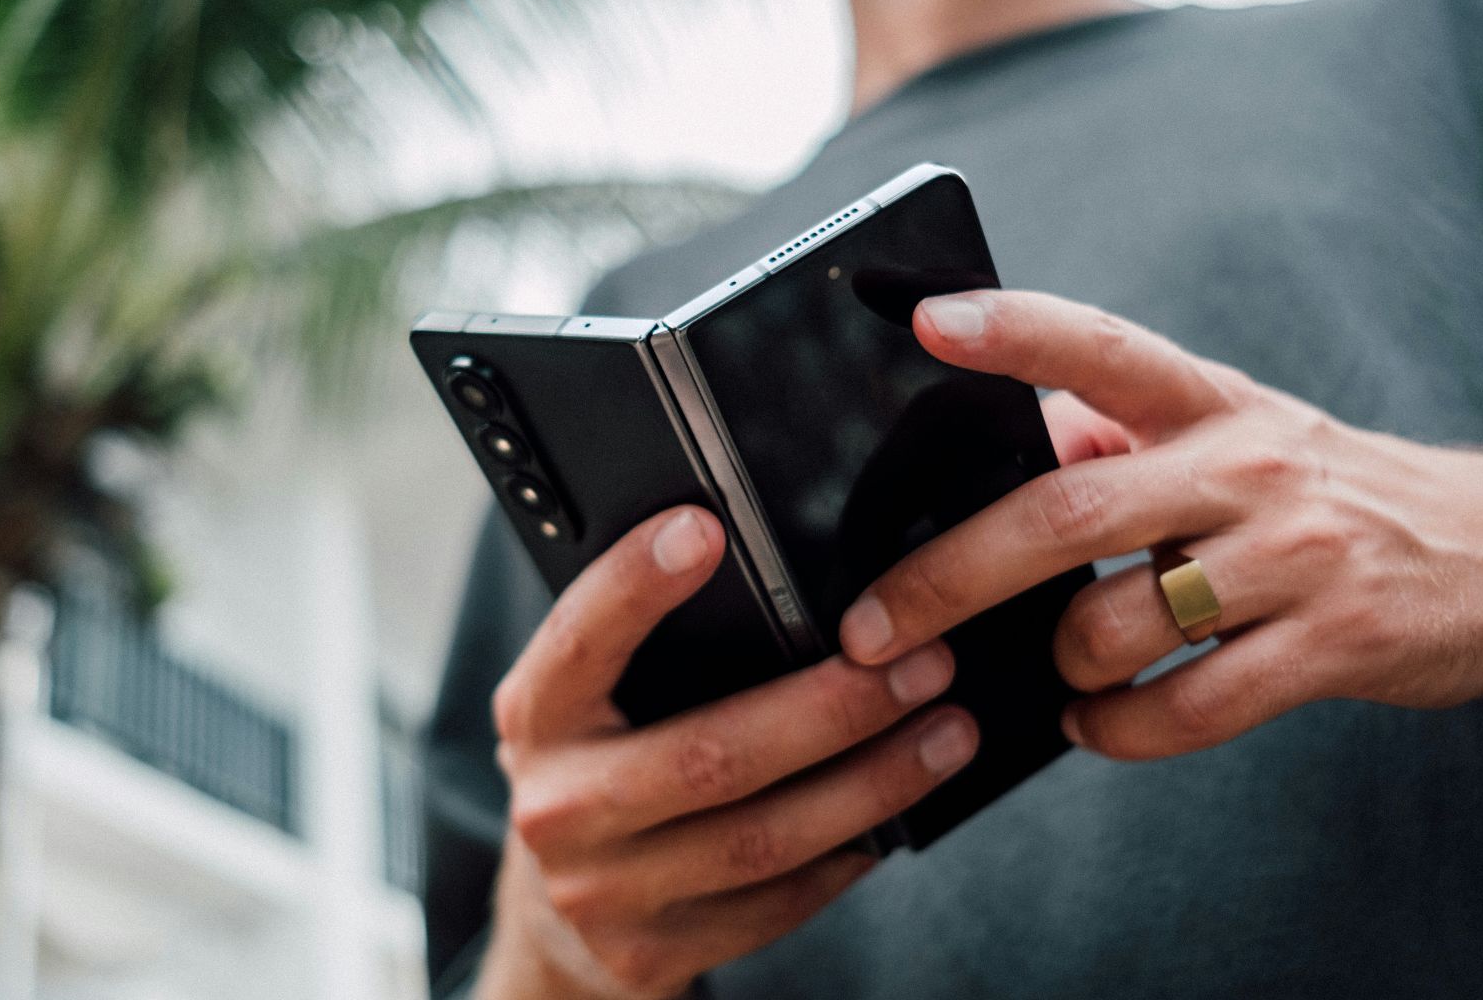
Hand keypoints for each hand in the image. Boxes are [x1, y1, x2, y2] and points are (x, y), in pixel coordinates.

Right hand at [480, 506, 977, 999]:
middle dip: (833, 709)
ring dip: (872, 785)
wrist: (557, 907)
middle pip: (708, 756)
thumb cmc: (601, 762)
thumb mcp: (594, 697)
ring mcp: (601, 892)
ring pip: (760, 840)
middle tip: (923, 664)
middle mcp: (556, 806)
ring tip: (946, 733)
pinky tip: (896, 814)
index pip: (579, 640)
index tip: (705, 528)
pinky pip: (775, 904)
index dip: (634, 586)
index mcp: (536, 715)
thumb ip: (650, 646)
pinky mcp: (650, 954)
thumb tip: (776, 575)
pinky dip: (846, 856)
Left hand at [837, 289, 1482, 758]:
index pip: (1100, 346)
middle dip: (949, 578)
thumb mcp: (1228, 435)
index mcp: (1209, 402)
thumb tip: (1006, 443)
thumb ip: (1118, 436)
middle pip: (1065, 513)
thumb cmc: (1316, 493)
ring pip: (1118, 624)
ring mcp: (1295, 557)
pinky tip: (1097, 722)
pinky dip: (1116, 729)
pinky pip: (1187, 709)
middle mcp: (1247, 466)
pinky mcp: (1334, 645)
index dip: (1012, 330)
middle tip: (872, 629)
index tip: (926, 322)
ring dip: (1058, 664)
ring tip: (1052, 672)